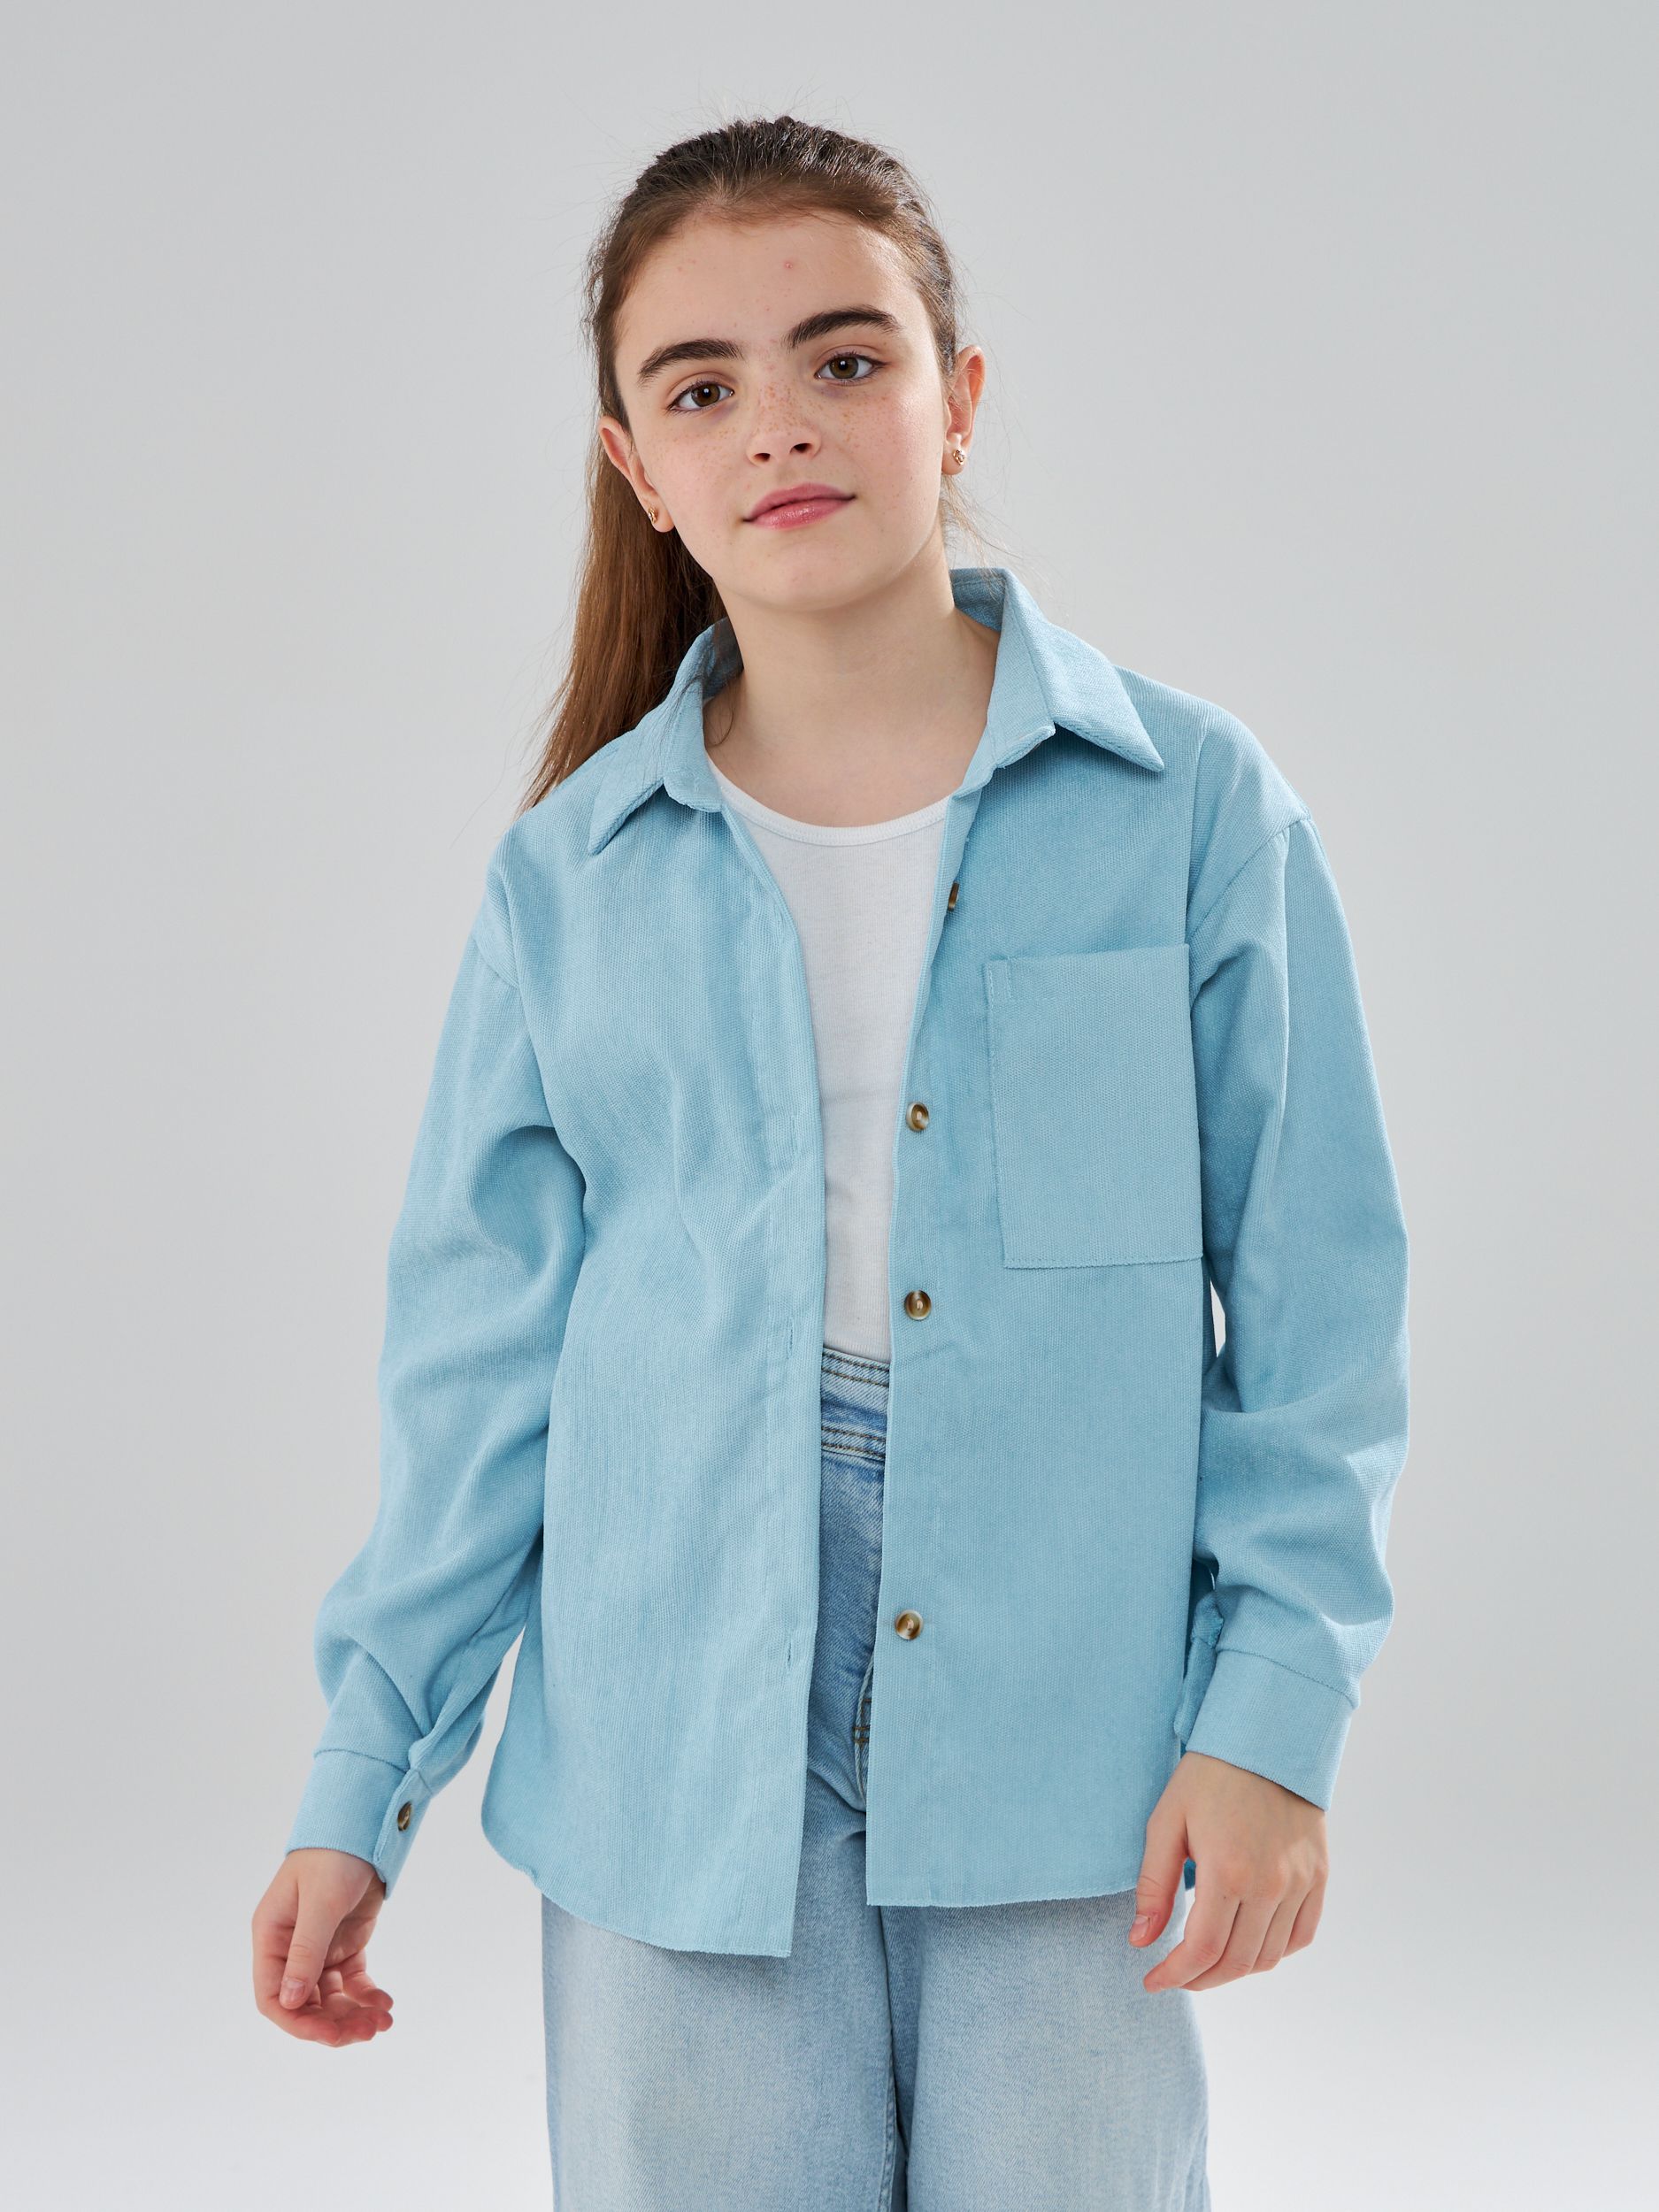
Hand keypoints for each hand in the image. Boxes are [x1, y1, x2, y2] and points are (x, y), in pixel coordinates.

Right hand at [252, 1849, 395, 2045]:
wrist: (365, 1826)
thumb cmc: (333, 1856)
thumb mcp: (320, 1902)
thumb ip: (306, 1950)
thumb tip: (290, 2002)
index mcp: (272, 1938)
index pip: (273, 1996)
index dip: (298, 2022)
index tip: (329, 2035)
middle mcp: (291, 1949)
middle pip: (306, 2004)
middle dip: (334, 2023)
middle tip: (368, 2031)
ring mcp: (320, 1949)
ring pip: (331, 1998)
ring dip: (354, 2014)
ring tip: (384, 2021)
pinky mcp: (346, 1945)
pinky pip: (353, 1982)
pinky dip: (367, 1996)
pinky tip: (385, 2003)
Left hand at [1128, 1750, 1327, 1991]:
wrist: (1267, 1737)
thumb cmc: (1209, 1775)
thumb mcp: (1167, 1821)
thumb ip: (1154, 1885)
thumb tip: (1141, 1940)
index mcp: (1228, 1870)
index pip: (1203, 1950)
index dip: (1175, 1975)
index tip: (1152, 1981)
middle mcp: (1271, 1884)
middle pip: (1237, 1962)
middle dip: (1200, 1979)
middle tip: (1176, 1975)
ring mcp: (1301, 1883)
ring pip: (1269, 1957)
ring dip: (1235, 1970)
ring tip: (1206, 1962)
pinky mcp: (1319, 1876)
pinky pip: (1301, 1936)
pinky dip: (1274, 1952)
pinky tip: (1248, 1944)